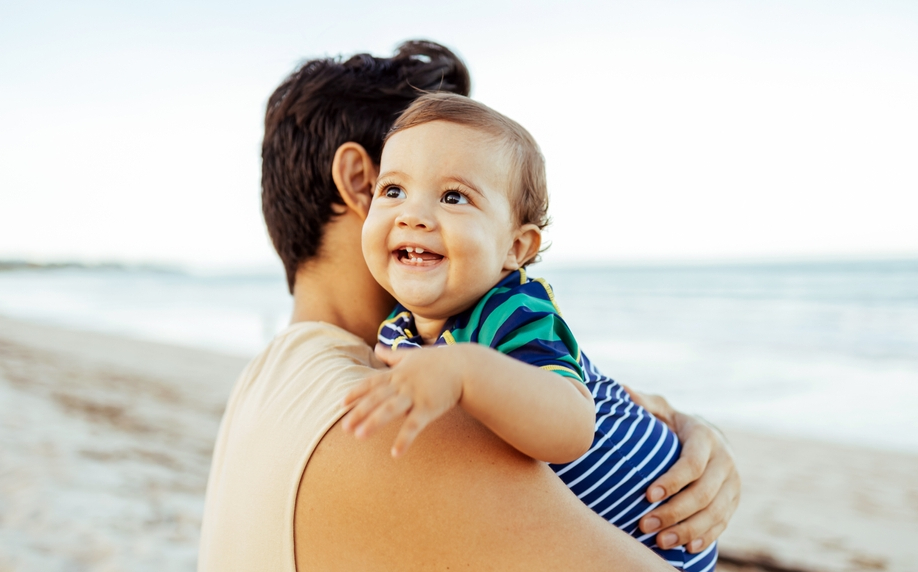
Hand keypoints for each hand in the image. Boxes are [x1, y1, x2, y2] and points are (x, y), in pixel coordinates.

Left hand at [341, 344, 463, 457]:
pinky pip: (414, 425)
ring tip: (360, 436)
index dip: (356, 393)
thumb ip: (392, 355)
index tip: (342, 403)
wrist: (465, 366)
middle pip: (376, 398)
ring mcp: (415, 395)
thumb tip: (376, 347)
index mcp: (397, 373)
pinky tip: (395, 453)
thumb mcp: (412, 354)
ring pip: (390, 409)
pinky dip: (404, 439)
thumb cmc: (438, 361)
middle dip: (360, 412)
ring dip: (374, 422)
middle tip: (345, 428)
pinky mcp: (428, 408)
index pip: (372, 383)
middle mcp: (403, 384)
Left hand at [623, 386, 740, 553]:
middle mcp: (724, 460)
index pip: (692, 463)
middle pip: (703, 493)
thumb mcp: (662, 410)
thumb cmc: (674, 424)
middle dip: (674, 512)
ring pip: (714, 512)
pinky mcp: (734, 500)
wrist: (708, 439)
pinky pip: (723, 522)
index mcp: (705, 437)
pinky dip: (706, 536)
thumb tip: (623, 390)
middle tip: (645, 524)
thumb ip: (645, 403)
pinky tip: (687, 547)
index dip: (672, 481)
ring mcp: (733, 483)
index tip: (647, 494)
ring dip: (688, 530)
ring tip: (661, 540)